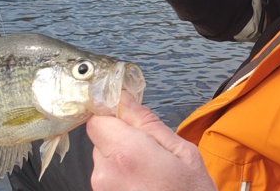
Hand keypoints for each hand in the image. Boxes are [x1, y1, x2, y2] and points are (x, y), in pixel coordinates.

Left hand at [87, 92, 217, 190]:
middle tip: (151, 153)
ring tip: (151, 176)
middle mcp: (106, 174)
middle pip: (100, 140)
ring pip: (104, 162)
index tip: (127, 118)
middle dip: (121, 140)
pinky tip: (145, 188)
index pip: (96, 120)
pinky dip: (123, 181)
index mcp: (126, 153)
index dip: (111, 116)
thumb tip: (124, 98)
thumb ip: (148, 123)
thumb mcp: (183, 153)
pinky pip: (108, 182)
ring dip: (122, 162)